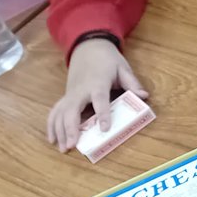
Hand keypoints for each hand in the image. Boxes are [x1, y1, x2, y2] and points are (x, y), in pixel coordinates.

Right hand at [46, 38, 147, 152]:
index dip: (102, 114)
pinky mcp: (65, 96)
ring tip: (63, 148)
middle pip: (72, 110)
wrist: (88, 48)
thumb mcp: (123, 68)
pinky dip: (52, 125)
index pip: (100, 100)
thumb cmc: (108, 60)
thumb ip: (132, 83)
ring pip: (60, 113)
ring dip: (59, 131)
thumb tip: (144, 96)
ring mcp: (70, 94)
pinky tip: (52, 139)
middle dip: (70, 128)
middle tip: (72, 146)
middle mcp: (80, 91)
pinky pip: (55, 111)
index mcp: (97, 83)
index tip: (104, 129)